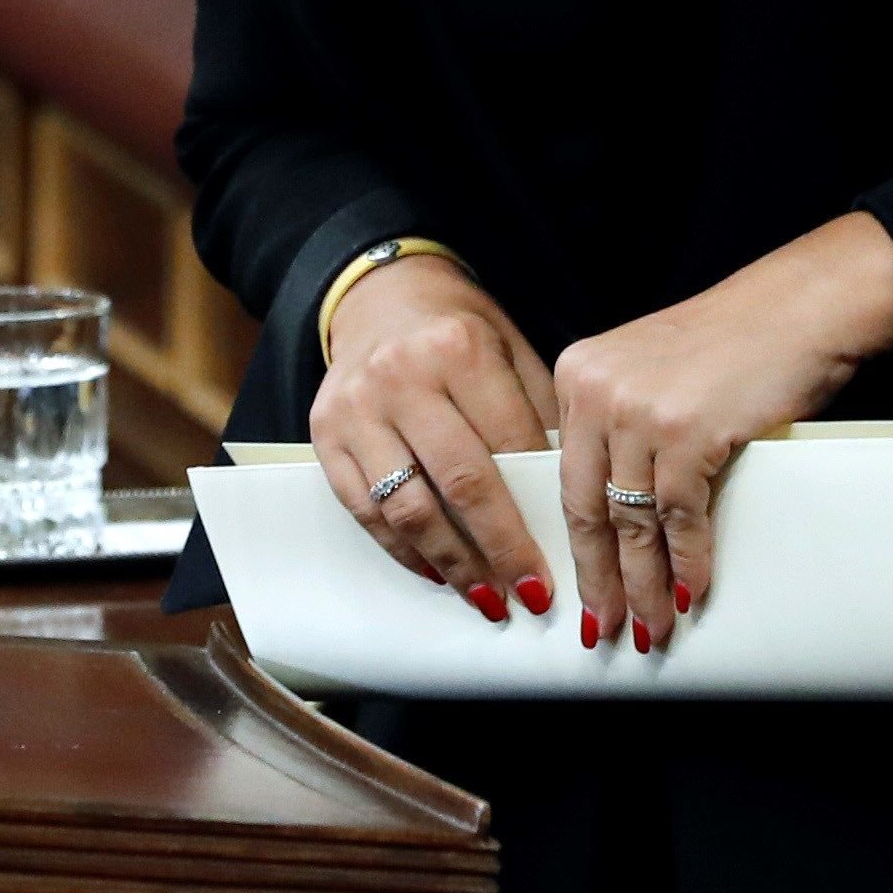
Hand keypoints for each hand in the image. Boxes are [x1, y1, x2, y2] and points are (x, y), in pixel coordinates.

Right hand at [311, 251, 561, 618]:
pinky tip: (437, 571)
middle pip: (462, 482)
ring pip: (408, 507)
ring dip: (452, 564)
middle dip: (501, 548)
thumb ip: (533, 413)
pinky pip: (365, 510)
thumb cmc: (456, 329)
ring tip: (487, 597)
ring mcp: (356, 408)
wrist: (379, 295)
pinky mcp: (324, 435)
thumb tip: (563, 499)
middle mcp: (402, 377)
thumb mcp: (508, 348)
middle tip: (531, 594)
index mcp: (459, 349)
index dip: (543, 506)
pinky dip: (403, 550)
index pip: (511, 443)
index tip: (568, 554)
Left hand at [553, 211, 892, 648]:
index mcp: (577, 374)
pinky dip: (688, 561)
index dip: (573, 543)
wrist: (803, 306)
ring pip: (630, 521)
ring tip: (651, 626)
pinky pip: (679, 517)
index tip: (578, 587)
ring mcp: (638, 410)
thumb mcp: (652, 371)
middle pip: (586, 507)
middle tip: (604, 628)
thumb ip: (622, 423)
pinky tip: (692, 591)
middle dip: (598, 579)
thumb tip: (620, 509)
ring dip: (644, 584)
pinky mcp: (686, 430)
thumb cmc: (739, 339)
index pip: (565, 477)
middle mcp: (595, 389)